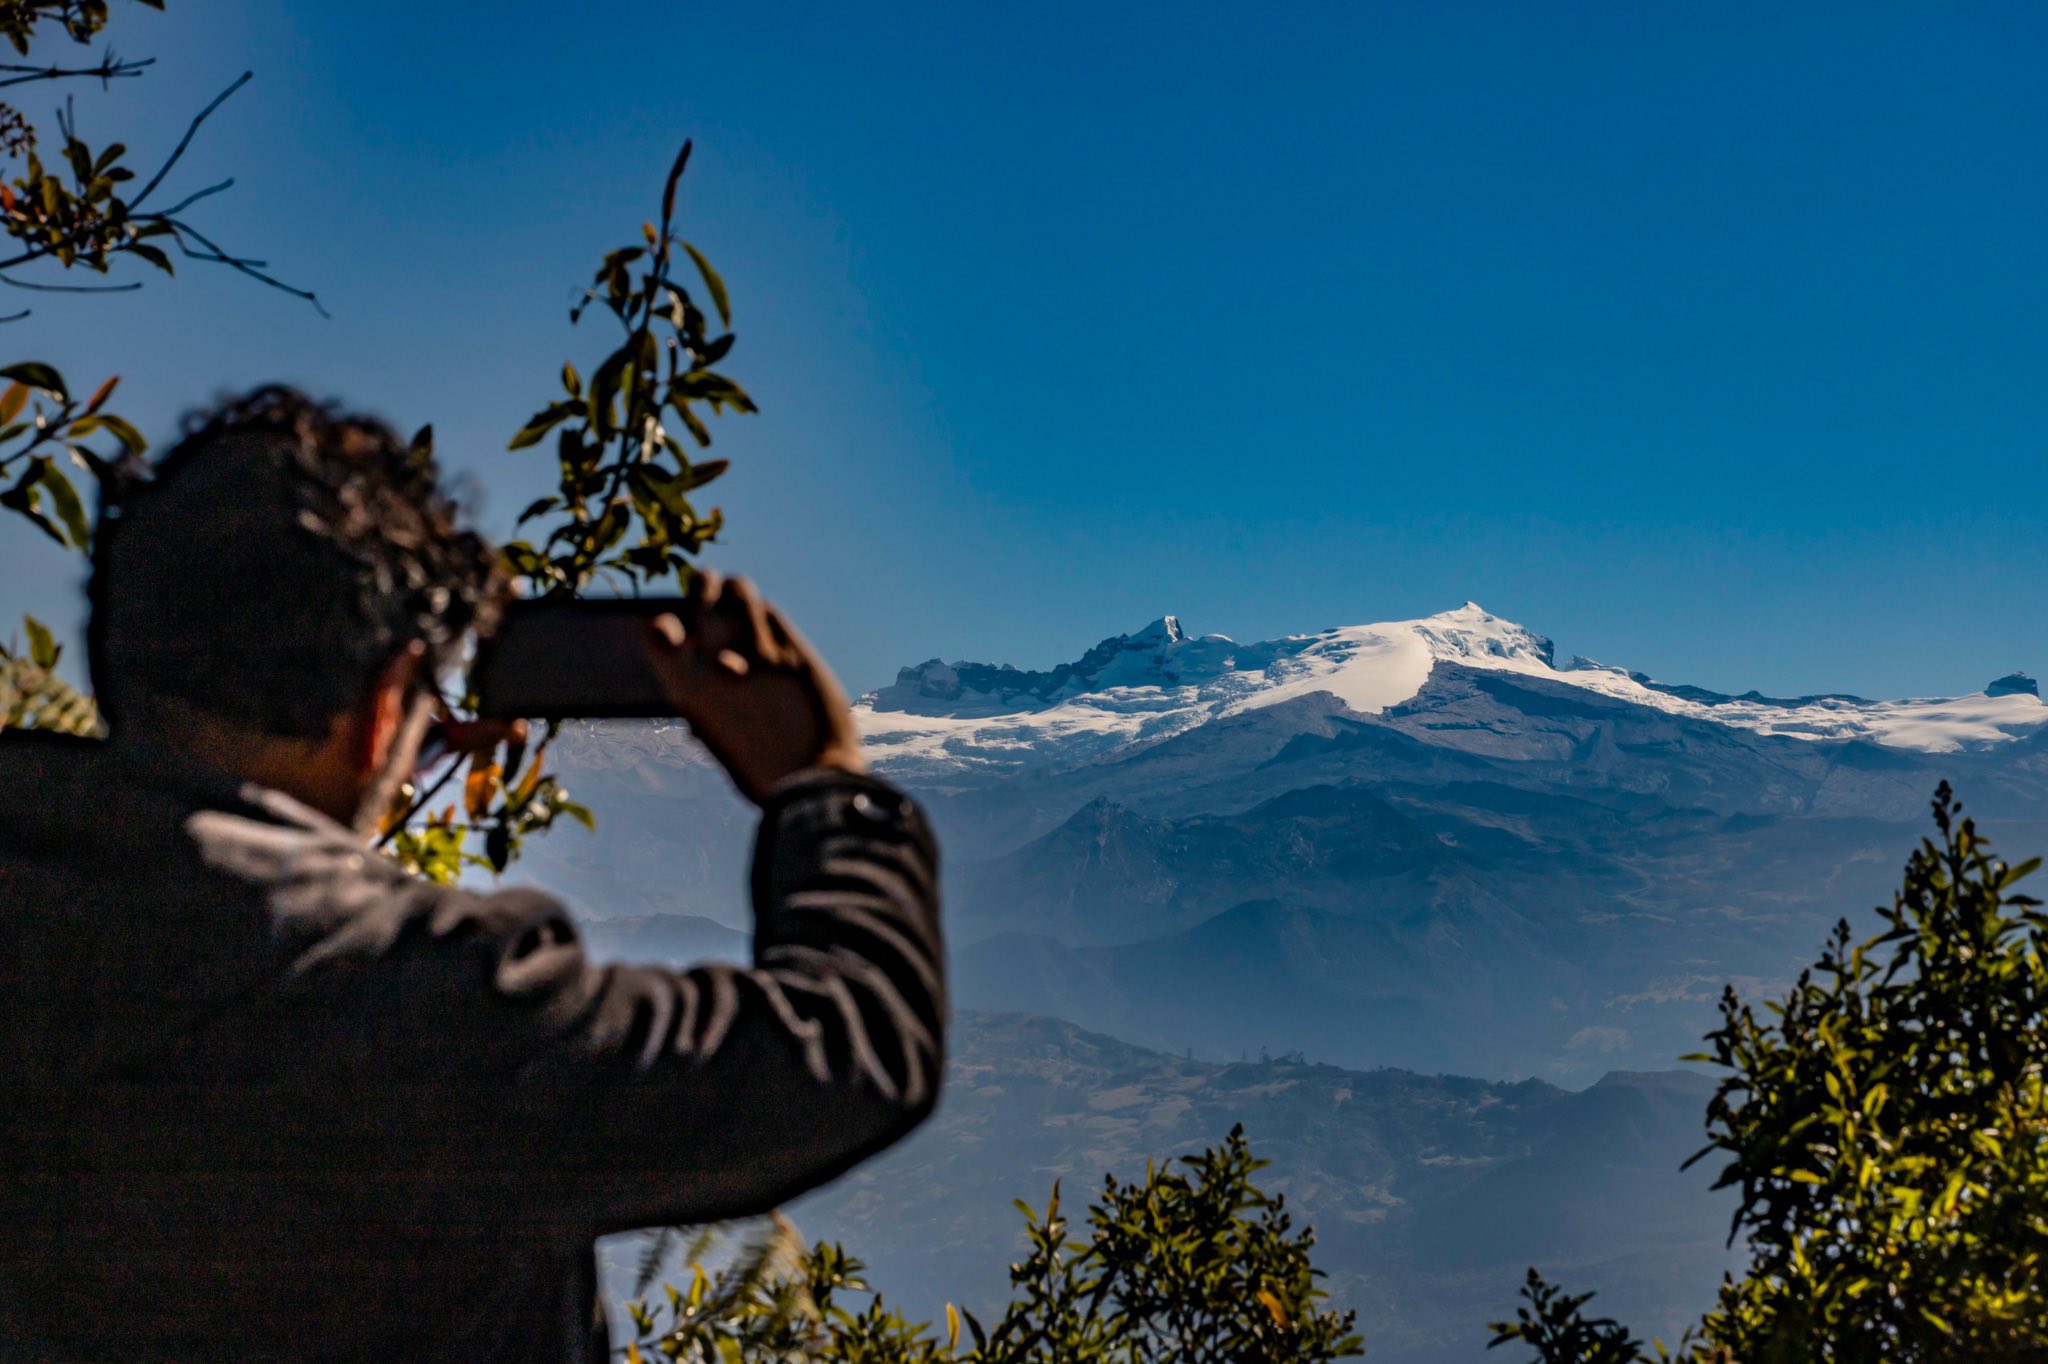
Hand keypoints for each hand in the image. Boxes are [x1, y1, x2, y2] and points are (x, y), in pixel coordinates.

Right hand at [644, 570, 866, 803]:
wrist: (813, 782)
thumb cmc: (763, 774)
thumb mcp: (721, 748)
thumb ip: (707, 723)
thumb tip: (694, 722)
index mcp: (690, 694)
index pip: (658, 637)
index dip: (663, 626)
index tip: (669, 624)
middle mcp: (718, 665)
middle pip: (702, 603)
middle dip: (701, 587)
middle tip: (705, 580)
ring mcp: (758, 654)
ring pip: (740, 595)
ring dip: (735, 591)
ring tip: (735, 590)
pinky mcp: (794, 652)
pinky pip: (773, 615)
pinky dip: (765, 614)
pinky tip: (766, 618)